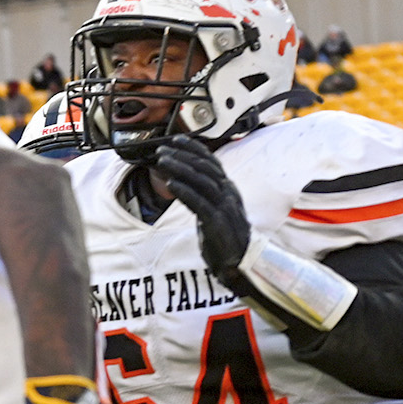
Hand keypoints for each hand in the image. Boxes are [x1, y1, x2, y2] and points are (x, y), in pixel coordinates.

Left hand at [154, 136, 250, 288]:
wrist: (241, 263)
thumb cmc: (225, 237)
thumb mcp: (215, 210)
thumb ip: (204, 195)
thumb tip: (185, 181)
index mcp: (228, 189)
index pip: (211, 161)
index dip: (194, 148)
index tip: (175, 140)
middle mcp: (228, 194)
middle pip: (205, 168)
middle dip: (182, 156)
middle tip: (162, 150)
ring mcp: (224, 208)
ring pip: (202, 181)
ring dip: (180, 169)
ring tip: (163, 162)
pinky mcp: (218, 224)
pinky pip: (200, 203)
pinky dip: (185, 191)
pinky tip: (171, 184)